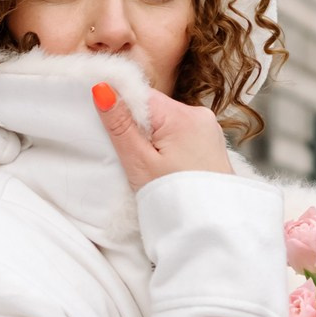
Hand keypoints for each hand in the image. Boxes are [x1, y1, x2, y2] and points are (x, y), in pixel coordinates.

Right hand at [93, 84, 233, 190]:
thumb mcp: (140, 163)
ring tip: (152, 167)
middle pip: (154, 108)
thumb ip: (120, 124)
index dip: (122, 111)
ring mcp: (208, 129)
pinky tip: (166, 168)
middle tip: (133, 158)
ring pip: (166, 122)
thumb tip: (102, 88)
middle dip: (137, 127)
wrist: (212, 228)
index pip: (140, 95)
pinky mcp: (210, 143)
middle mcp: (199, 115)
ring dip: (153, 138)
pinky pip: (181, 134)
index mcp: (182, 115)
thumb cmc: (176, 200)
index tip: (114, 133)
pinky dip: (168, 146)